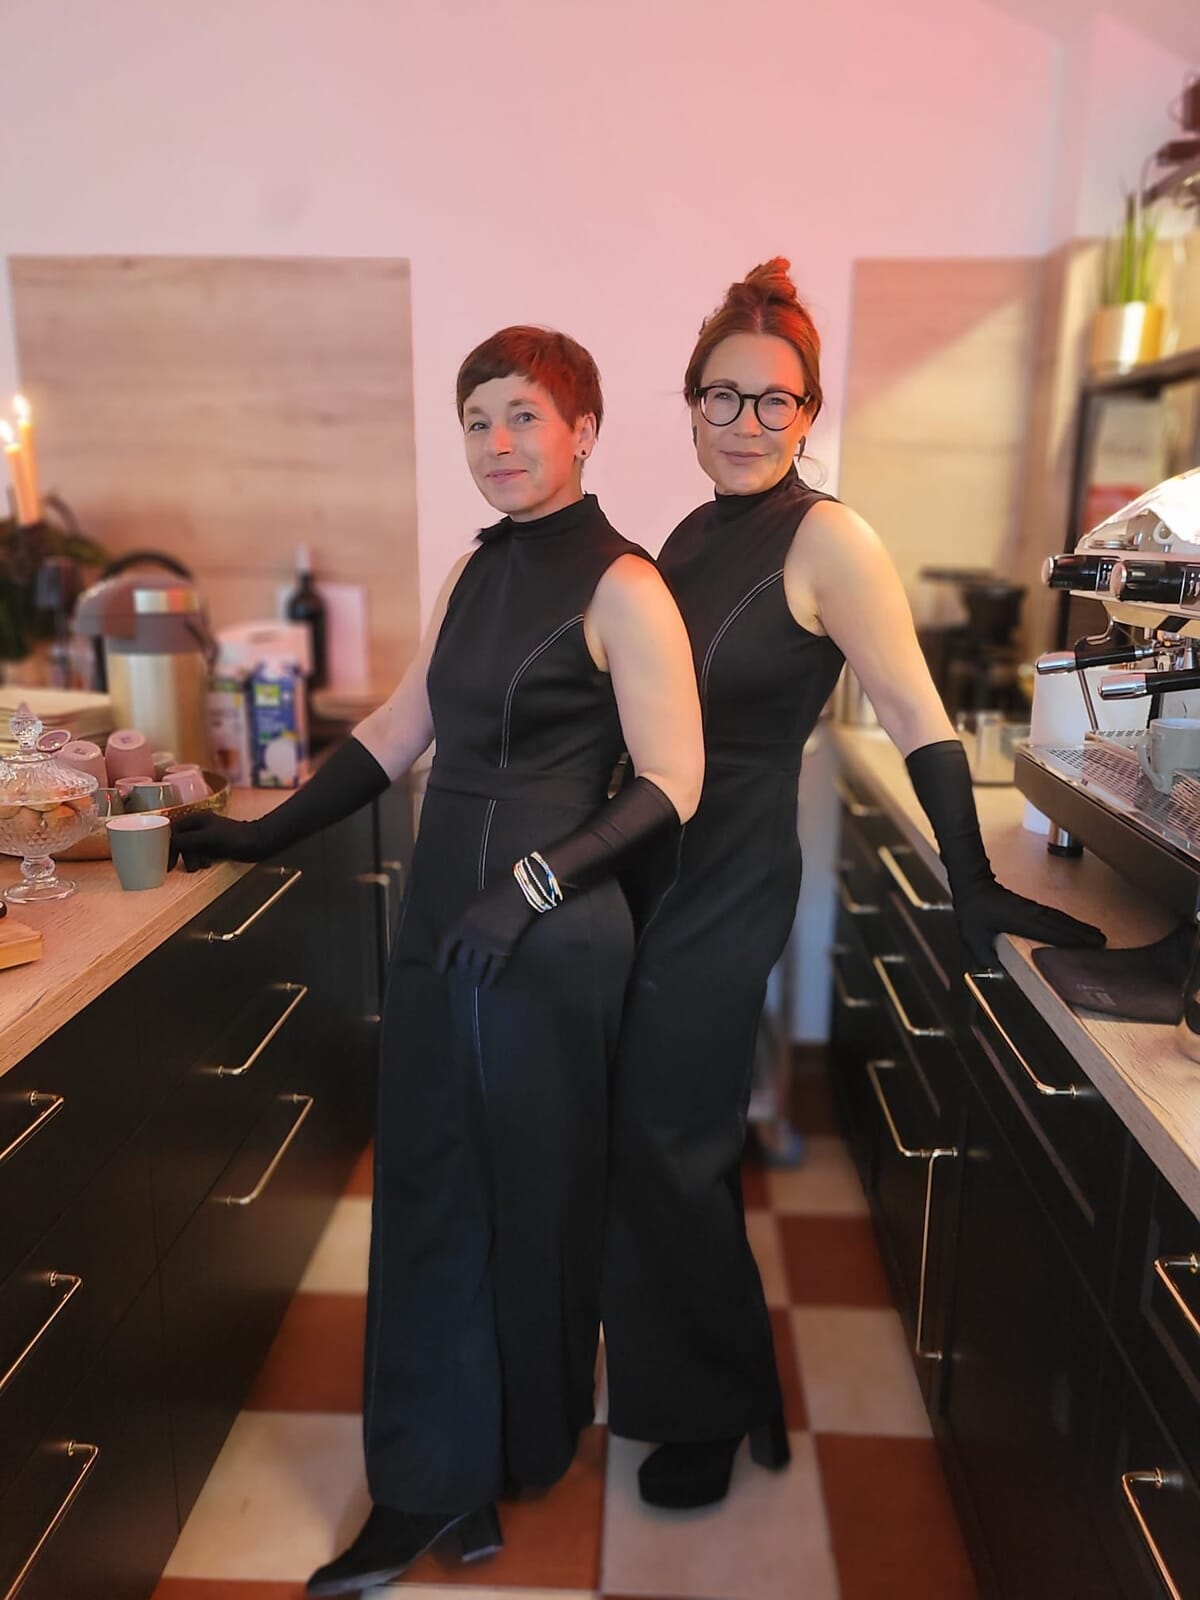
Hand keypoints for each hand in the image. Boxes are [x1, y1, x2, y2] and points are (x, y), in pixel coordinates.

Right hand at [170, 813, 267, 871]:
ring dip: (192, 859)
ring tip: (202, 865)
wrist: (259, 843)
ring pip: (190, 849)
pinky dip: (200, 860)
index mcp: (197, 818)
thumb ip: (187, 840)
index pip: (173, 831)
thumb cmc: (237, 838)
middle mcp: (200, 826)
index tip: (165, 861)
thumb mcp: (209, 838)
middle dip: (182, 854)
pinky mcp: (214, 846)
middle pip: (180, 841)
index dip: (167, 845)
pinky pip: (199, 854)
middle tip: (181, 867)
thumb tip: (169, 843)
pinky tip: (207, 864)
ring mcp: (207, 836)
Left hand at [436, 876, 537, 987]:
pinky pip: (494, 969)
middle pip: (461, 959)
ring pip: (476, 967)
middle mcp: (471, 936)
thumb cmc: (498, 891)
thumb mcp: (474, 902)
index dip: (441, 959)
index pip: (445, 945)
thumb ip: (467, 919)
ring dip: (474, 975)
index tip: (440, 970)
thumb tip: (464, 933)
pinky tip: (487, 985)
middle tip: (462, 974)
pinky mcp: (503, 950)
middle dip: (461, 968)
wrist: (521, 891)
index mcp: (461, 921)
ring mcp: (487, 945)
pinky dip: (490, 979)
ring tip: (474, 980)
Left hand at [954, 879, 1105, 970]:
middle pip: (1062, 924)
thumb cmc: (973, 910)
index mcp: (1020, 920)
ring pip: (1061, 919)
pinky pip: (1056, 916)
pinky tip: (1078, 929)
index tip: (1088, 945)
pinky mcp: (1033, 908)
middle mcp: (1032, 913)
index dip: (1070, 939)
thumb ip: (986, 956)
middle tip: (1103, 942)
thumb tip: (998, 972)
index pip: (1050, 932)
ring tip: (1097, 936)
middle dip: (1083, 934)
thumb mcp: (972, 937)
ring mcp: (1034, 909)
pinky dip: (1069, 923)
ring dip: (1080, 927)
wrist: (973, 885)